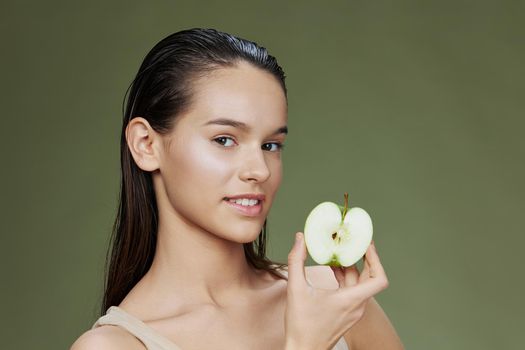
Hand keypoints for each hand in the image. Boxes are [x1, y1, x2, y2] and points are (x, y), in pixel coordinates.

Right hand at [284, 232, 388, 349]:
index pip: (379, 279)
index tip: (367, 245)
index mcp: (350, 300)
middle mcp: (356, 306)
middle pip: (371, 278)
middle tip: (358, 241)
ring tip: (341, 252)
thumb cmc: (301, 326)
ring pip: (361, 284)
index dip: (376, 259)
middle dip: (366, 258)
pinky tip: (333, 269)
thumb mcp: (296, 289)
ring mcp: (353, 311)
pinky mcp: (347, 313)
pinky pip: (353, 291)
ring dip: (353, 267)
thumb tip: (299, 239)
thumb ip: (296, 260)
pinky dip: (346, 277)